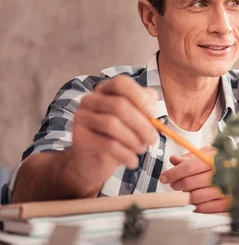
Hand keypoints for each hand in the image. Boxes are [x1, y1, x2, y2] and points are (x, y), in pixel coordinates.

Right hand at [71, 76, 158, 195]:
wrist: (95, 162)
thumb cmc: (120, 137)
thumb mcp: (136, 121)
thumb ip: (145, 107)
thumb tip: (152, 101)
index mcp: (106, 90)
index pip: (121, 83)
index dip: (140, 97)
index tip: (153, 115)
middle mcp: (90, 100)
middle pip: (119, 105)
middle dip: (142, 124)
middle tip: (153, 139)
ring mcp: (81, 117)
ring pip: (112, 124)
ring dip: (134, 140)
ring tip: (142, 150)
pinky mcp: (78, 137)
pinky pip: (106, 144)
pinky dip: (125, 154)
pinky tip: (132, 162)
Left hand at [159, 148, 231, 212]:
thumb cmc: (227, 162)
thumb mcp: (211, 154)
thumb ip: (191, 157)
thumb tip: (174, 160)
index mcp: (216, 159)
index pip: (188, 167)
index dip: (173, 173)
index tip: (165, 177)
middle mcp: (222, 173)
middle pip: (189, 183)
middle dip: (177, 185)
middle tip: (174, 185)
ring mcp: (226, 189)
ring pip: (195, 197)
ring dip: (186, 197)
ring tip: (187, 193)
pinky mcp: (229, 203)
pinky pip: (206, 209)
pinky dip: (197, 207)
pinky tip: (197, 202)